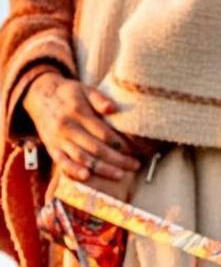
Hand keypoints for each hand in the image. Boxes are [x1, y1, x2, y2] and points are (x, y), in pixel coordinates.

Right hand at [22, 71, 141, 181]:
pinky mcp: (52, 148)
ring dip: (103, 169)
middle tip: (135, 165)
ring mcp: (59, 139)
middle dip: (118, 160)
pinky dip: (74, 171)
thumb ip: (99, 98)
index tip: (134, 150)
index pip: (103, 133)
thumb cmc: (69, 94)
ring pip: (83, 158)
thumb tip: (113, 108)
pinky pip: (63, 163)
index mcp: (77, 112)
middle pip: (96, 148)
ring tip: (120, 175)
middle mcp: (67, 126)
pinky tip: (87, 177)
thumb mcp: (84, 89)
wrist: (39, 95)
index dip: (120, 144)